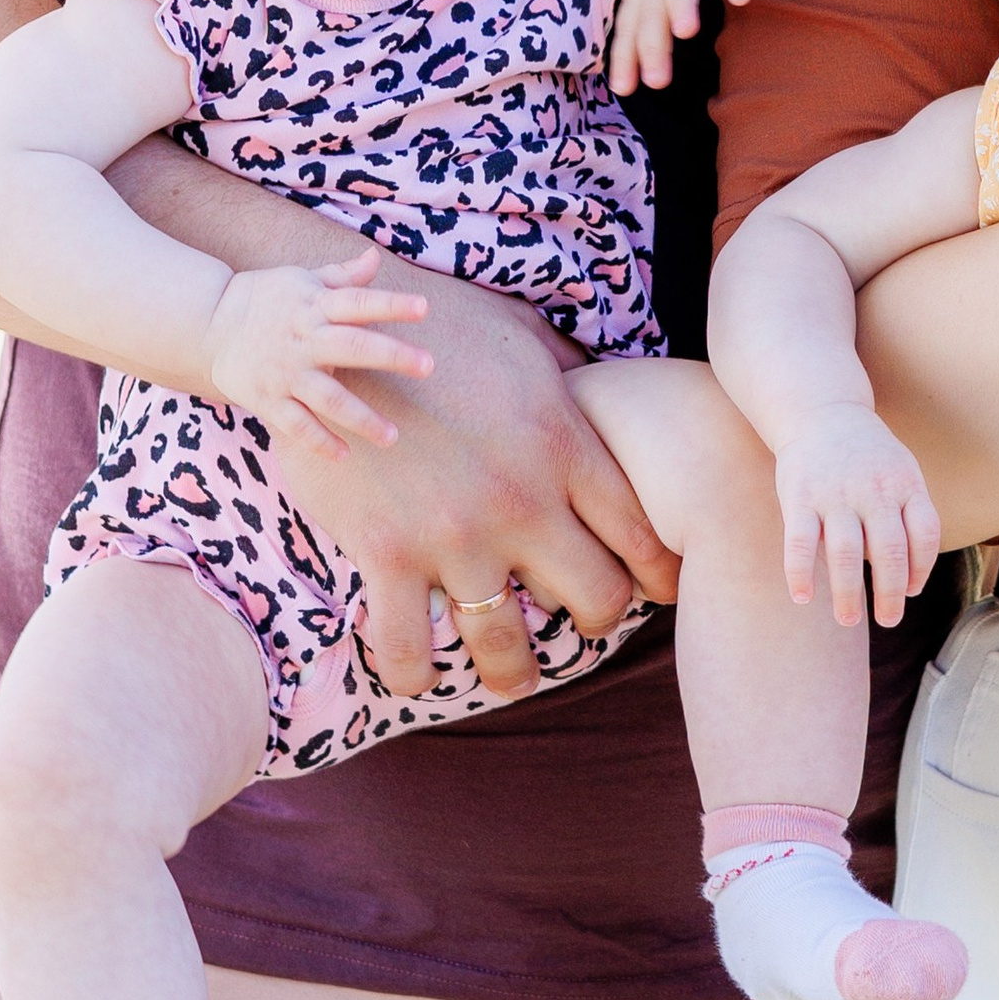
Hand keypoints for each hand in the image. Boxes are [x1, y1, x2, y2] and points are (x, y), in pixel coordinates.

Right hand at [199, 253, 432, 454]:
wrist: (207, 324)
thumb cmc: (266, 299)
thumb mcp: (302, 280)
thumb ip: (342, 276)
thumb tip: (376, 256)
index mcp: (315, 306)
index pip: (359, 302)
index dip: (391, 304)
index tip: (424, 308)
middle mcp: (304, 339)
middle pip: (352, 348)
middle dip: (391, 356)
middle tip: (428, 365)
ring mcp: (287, 373)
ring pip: (329, 398)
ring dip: (362, 418)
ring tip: (392, 436)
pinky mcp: (268, 399)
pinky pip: (297, 425)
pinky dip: (319, 442)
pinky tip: (345, 454)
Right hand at [268, 277, 677, 699]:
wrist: (339, 328)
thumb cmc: (437, 323)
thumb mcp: (521, 336)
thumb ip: (569, 374)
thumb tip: (602, 387)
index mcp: (564, 443)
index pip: (639, 532)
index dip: (657, 574)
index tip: (659, 592)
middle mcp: (522, 499)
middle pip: (595, 597)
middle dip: (597, 619)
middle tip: (581, 621)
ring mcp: (455, 533)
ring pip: (507, 642)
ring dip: (514, 669)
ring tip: (513, 676)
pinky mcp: (386, 553)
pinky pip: (407, 646)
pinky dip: (414, 674)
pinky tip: (421, 676)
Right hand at [776, 403, 940, 628]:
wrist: (822, 409)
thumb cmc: (868, 455)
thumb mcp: (902, 471)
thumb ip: (910, 516)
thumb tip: (909, 579)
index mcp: (904, 483)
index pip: (925, 533)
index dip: (921, 568)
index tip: (910, 592)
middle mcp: (873, 489)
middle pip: (890, 550)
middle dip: (891, 593)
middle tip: (889, 620)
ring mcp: (834, 493)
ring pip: (846, 552)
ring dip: (848, 592)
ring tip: (849, 620)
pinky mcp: (798, 496)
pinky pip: (799, 541)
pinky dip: (800, 572)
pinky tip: (803, 597)